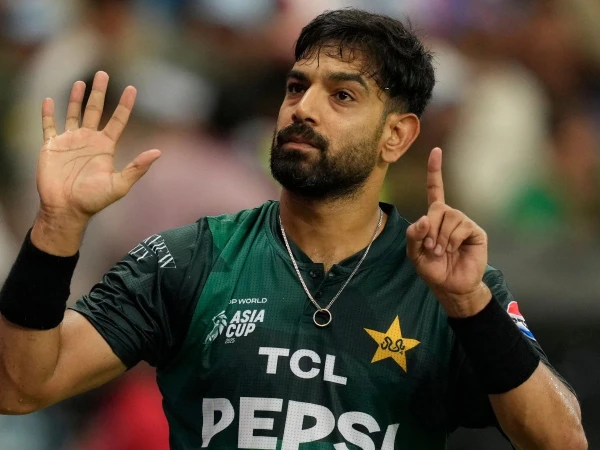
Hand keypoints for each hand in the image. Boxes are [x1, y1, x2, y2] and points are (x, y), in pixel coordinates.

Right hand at [37, 71, 160, 225]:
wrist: (66, 209)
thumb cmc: (93, 200)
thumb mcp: (119, 185)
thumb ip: (137, 168)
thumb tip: (158, 152)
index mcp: (105, 147)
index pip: (118, 120)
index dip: (125, 105)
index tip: (132, 88)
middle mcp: (89, 140)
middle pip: (95, 110)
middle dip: (99, 92)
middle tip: (103, 73)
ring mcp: (70, 142)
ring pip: (74, 113)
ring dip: (76, 98)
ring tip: (81, 82)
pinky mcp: (51, 146)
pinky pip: (49, 126)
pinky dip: (47, 113)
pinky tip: (48, 100)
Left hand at [406, 148, 489, 316]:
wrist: (451, 286)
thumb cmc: (433, 269)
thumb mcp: (414, 254)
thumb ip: (413, 235)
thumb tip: (424, 218)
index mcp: (435, 217)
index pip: (434, 190)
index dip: (434, 171)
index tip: (436, 151)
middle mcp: (450, 216)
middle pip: (437, 209)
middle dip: (430, 230)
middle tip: (431, 248)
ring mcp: (464, 223)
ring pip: (449, 217)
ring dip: (440, 237)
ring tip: (441, 251)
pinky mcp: (475, 232)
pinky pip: (461, 227)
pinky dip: (452, 240)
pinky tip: (453, 250)